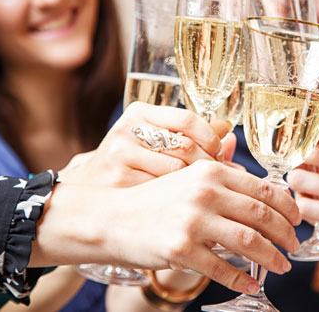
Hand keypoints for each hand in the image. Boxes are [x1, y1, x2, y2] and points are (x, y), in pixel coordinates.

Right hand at [35, 160, 301, 295]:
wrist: (114, 218)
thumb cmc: (157, 199)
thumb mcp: (190, 176)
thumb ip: (224, 176)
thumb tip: (262, 184)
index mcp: (212, 172)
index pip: (264, 189)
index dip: (288, 207)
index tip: (298, 220)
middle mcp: (205, 192)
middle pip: (262, 215)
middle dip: (286, 234)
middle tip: (295, 246)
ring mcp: (193, 221)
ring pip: (248, 242)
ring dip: (271, 257)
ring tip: (282, 266)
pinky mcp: (181, 250)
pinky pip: (222, 268)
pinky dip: (241, 279)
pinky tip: (251, 284)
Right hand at [60, 102, 233, 186]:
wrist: (88, 194)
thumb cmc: (132, 165)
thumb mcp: (155, 141)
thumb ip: (191, 136)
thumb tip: (230, 135)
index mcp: (139, 112)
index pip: (187, 118)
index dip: (209, 137)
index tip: (220, 152)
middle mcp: (127, 128)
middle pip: (185, 145)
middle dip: (208, 165)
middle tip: (219, 180)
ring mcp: (120, 154)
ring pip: (177, 170)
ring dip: (198, 185)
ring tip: (206, 194)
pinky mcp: (119, 181)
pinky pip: (163, 192)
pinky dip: (181, 200)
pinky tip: (188, 206)